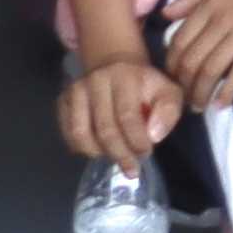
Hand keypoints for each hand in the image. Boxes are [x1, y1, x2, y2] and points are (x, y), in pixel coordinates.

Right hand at [58, 52, 185, 167]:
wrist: (114, 63)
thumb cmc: (145, 84)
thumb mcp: (167, 91)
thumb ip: (168, 111)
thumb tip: (154, 136)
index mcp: (125, 76)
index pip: (127, 115)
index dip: (136, 140)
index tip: (146, 153)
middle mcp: (97, 81)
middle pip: (104, 129)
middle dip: (120, 154)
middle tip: (131, 168)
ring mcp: (77, 90)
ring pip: (81, 133)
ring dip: (99, 152)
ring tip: (113, 156)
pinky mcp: (64, 99)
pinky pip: (68, 132)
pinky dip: (81, 147)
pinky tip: (97, 148)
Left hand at [165, 0, 232, 109]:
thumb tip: (165, 14)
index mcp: (210, 1)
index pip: (179, 40)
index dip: (171, 65)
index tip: (172, 80)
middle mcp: (221, 17)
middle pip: (192, 59)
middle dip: (183, 85)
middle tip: (183, 101)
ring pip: (212, 69)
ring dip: (201, 93)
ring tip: (199, 107)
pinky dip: (229, 91)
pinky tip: (222, 104)